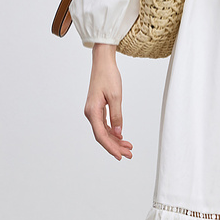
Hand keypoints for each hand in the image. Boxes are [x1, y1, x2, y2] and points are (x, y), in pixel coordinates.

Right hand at [84, 44, 133, 160]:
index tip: (121, 156)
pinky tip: (121, 137)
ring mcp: (93, 111)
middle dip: (115, 147)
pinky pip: (104, 125)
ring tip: (128, 148)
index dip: (111, 147)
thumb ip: (117, 116)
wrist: (103, 62)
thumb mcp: (116, 96)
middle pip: (102, 136)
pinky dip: (113, 132)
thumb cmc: (108, 76)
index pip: (101, 135)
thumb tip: (118, 133)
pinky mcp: (97, 108)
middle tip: (129, 154)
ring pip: (103, 131)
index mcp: (92, 111)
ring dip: (115, 140)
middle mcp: (90, 113)